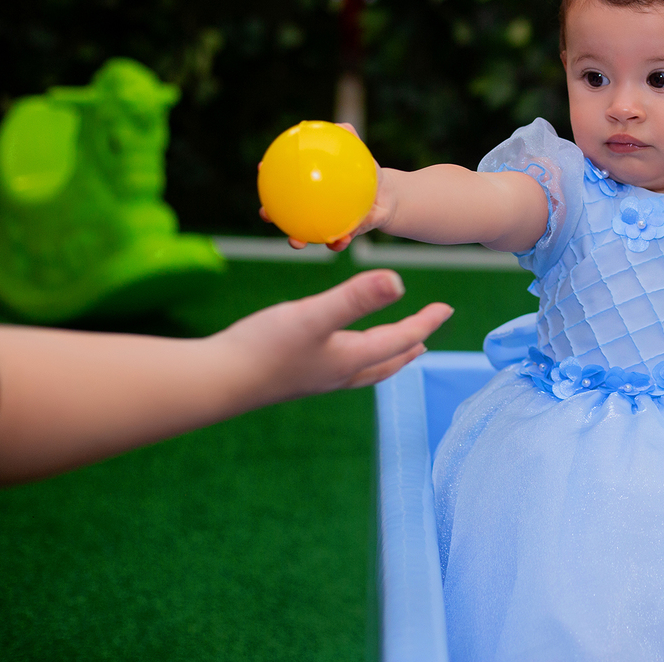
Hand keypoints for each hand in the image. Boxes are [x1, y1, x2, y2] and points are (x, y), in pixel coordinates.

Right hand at [213, 269, 452, 404]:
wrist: (216, 383)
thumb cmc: (264, 347)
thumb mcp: (314, 315)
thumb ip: (355, 297)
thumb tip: (399, 280)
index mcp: (350, 358)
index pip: (400, 339)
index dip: (425, 322)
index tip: (447, 308)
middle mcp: (337, 373)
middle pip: (386, 362)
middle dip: (409, 347)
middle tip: (427, 339)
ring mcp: (314, 378)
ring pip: (362, 369)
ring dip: (382, 357)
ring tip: (391, 350)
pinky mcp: (291, 377)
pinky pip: (336, 367)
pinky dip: (350, 356)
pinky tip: (333, 349)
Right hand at [257, 122, 393, 251]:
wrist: (386, 195)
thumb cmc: (367, 170)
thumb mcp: (360, 153)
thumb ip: (349, 137)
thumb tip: (340, 125)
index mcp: (310, 186)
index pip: (283, 181)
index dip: (269, 175)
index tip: (261, 168)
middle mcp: (311, 206)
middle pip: (283, 212)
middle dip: (271, 214)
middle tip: (265, 213)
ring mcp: (324, 223)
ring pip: (305, 234)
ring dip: (297, 239)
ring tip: (296, 242)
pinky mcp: (342, 235)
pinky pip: (337, 241)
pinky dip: (337, 242)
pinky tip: (340, 241)